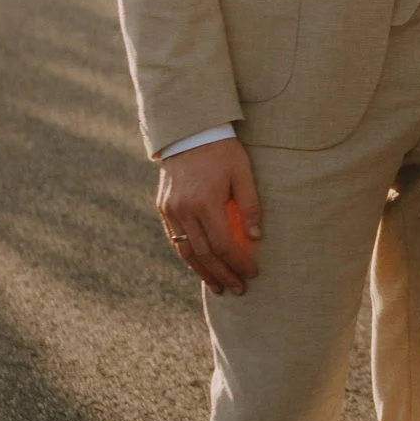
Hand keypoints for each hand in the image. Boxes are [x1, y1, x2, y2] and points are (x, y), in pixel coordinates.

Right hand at [156, 138, 260, 293]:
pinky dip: (188, 255)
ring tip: (218, 287)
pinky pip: (175, 238)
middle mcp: (184, 209)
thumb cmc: (222, 152)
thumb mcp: (243, 174)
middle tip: (238, 289)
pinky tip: (200, 266)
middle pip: (204, 253)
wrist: (190, 132)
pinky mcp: (163, 207)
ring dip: (203, 272)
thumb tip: (256, 239)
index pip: (223, 244)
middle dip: (222, 274)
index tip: (252, 273)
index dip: (238, 262)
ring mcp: (170, 209)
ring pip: (186, 251)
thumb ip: (250, 206)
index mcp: (205, 202)